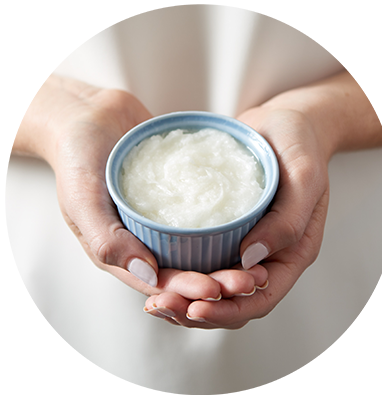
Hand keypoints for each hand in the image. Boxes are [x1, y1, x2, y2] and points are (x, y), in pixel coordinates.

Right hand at [33, 78, 246, 301]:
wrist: (88, 115)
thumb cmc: (77, 156)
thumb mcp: (82, 200)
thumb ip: (107, 240)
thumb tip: (148, 275)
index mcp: (121, 251)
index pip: (159, 282)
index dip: (188, 290)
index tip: (218, 290)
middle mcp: (145, 240)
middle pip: (186, 269)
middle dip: (218, 280)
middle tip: (251, 280)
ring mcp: (162, 218)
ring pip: (199, 247)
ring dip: (228, 259)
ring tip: (259, 261)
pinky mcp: (178, 195)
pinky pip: (203, 213)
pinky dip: (225, 223)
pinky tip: (252, 224)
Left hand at [145, 107, 329, 327]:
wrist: (281, 124)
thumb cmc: (299, 145)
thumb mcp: (304, 175)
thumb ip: (288, 220)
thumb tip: (250, 259)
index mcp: (291, 253)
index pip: (261, 298)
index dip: (229, 311)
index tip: (195, 308)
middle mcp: (266, 255)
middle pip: (232, 301)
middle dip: (197, 311)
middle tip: (160, 304)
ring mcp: (243, 244)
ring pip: (214, 286)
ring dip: (184, 297)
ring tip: (153, 297)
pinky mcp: (224, 230)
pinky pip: (202, 259)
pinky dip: (181, 270)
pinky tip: (155, 267)